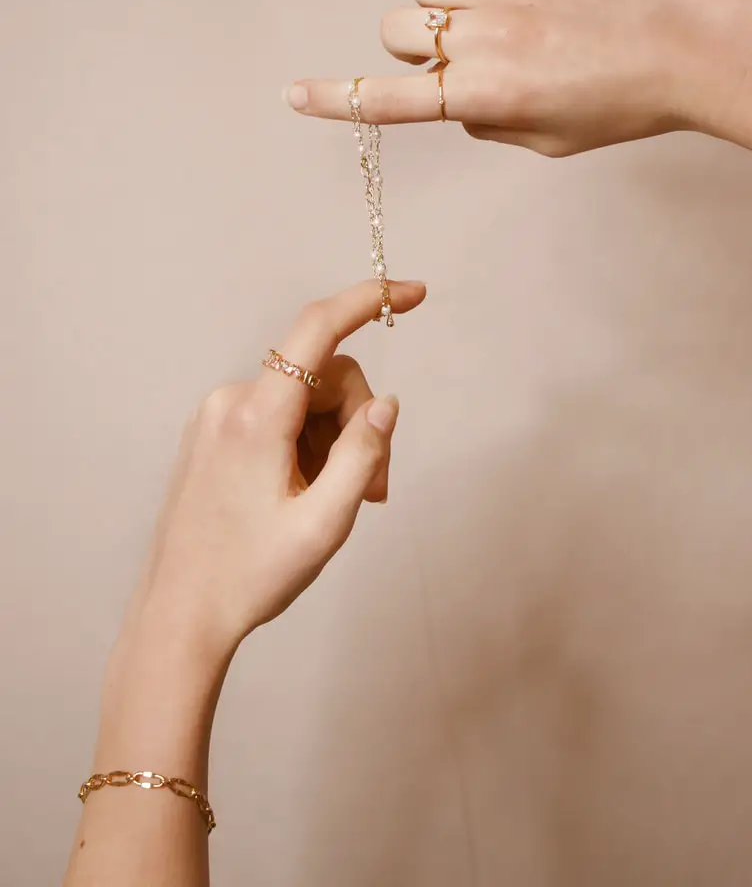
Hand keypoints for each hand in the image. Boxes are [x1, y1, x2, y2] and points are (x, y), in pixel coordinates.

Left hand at [128, 279, 425, 653]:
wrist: (179, 616)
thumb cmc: (249, 577)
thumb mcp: (324, 524)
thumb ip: (363, 455)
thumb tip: (386, 404)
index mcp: (256, 418)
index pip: (318, 329)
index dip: (369, 300)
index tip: (414, 294)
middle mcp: (231, 403)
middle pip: (323, 378)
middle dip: (359, 423)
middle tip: (374, 491)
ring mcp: (216, 417)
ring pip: (304, 401)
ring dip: (334, 442)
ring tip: (338, 505)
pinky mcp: (213, 434)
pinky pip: (278, 416)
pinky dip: (306, 445)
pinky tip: (306, 495)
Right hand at [286, 0, 751, 156]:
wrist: (693, 47)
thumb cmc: (627, 104)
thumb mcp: (550, 140)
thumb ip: (487, 121)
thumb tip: (455, 97)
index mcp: (484, 96)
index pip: (388, 101)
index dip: (335, 99)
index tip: (294, 94)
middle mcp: (484, 40)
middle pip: (396, 29)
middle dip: (417, 45)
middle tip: (466, 51)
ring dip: (450, 1)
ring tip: (504, 9)